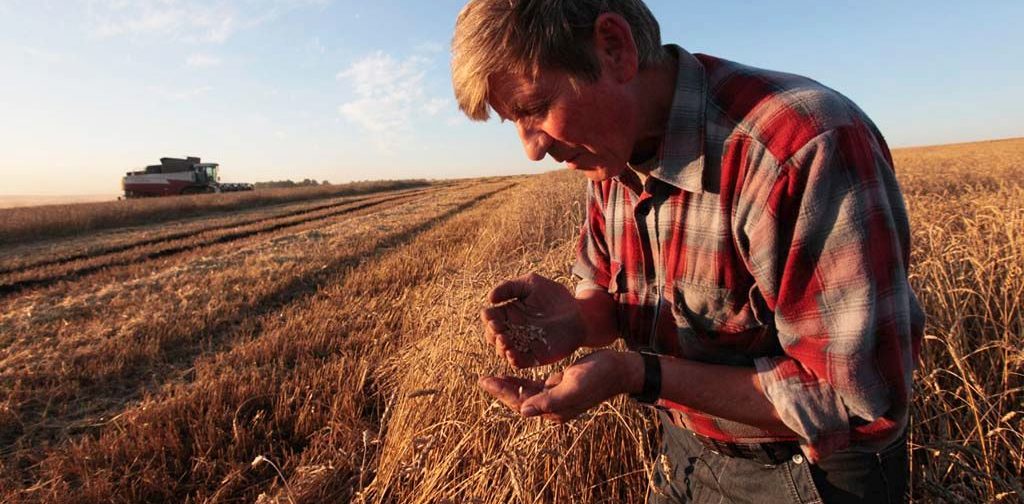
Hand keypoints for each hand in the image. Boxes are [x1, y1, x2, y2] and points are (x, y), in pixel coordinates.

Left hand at [479, 350, 634, 423]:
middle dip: (500, 389)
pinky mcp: (559, 386)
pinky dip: (523, 380)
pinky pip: (536, 386)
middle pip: (520, 399)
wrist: (619, 370)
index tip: (485, 381)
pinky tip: (512, 373)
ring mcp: (556, 397)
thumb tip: (523, 411)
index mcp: (554, 411)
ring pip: (526, 393)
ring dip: (509, 385)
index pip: (520, 403)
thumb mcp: (573, 386)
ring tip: (491, 377)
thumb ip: (549, 400)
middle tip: (482, 379)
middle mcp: (553, 407)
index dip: (501, 393)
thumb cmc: (598, 376)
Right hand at [480, 273, 584, 367]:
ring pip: (503, 350)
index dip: (488, 317)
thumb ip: (510, 287)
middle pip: (492, 335)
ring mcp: (522, 344)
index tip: (491, 316)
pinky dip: (513, 360)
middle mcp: (512, 330)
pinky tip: (512, 354)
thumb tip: (490, 298)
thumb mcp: (532, 283)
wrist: (580, 314)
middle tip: (498, 329)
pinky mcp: (534, 356)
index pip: (490, 317)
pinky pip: (519, 362)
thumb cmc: (555, 295)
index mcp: (508, 312)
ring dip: (500, 347)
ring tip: (505, 341)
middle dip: (492, 333)